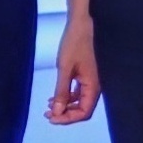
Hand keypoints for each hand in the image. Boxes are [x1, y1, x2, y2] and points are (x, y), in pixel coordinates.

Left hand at [46, 8, 100, 125]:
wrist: (82, 23)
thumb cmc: (75, 43)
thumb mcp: (64, 68)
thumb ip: (61, 92)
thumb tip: (56, 112)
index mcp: (93, 86)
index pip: (84, 112)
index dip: (68, 119)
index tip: (51, 118)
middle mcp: (95, 86)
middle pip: (83, 109)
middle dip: (65, 114)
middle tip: (47, 114)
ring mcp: (92, 81)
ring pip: (81, 102)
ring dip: (65, 106)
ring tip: (48, 106)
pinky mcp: (86, 75)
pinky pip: (79, 92)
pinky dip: (68, 97)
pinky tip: (55, 96)